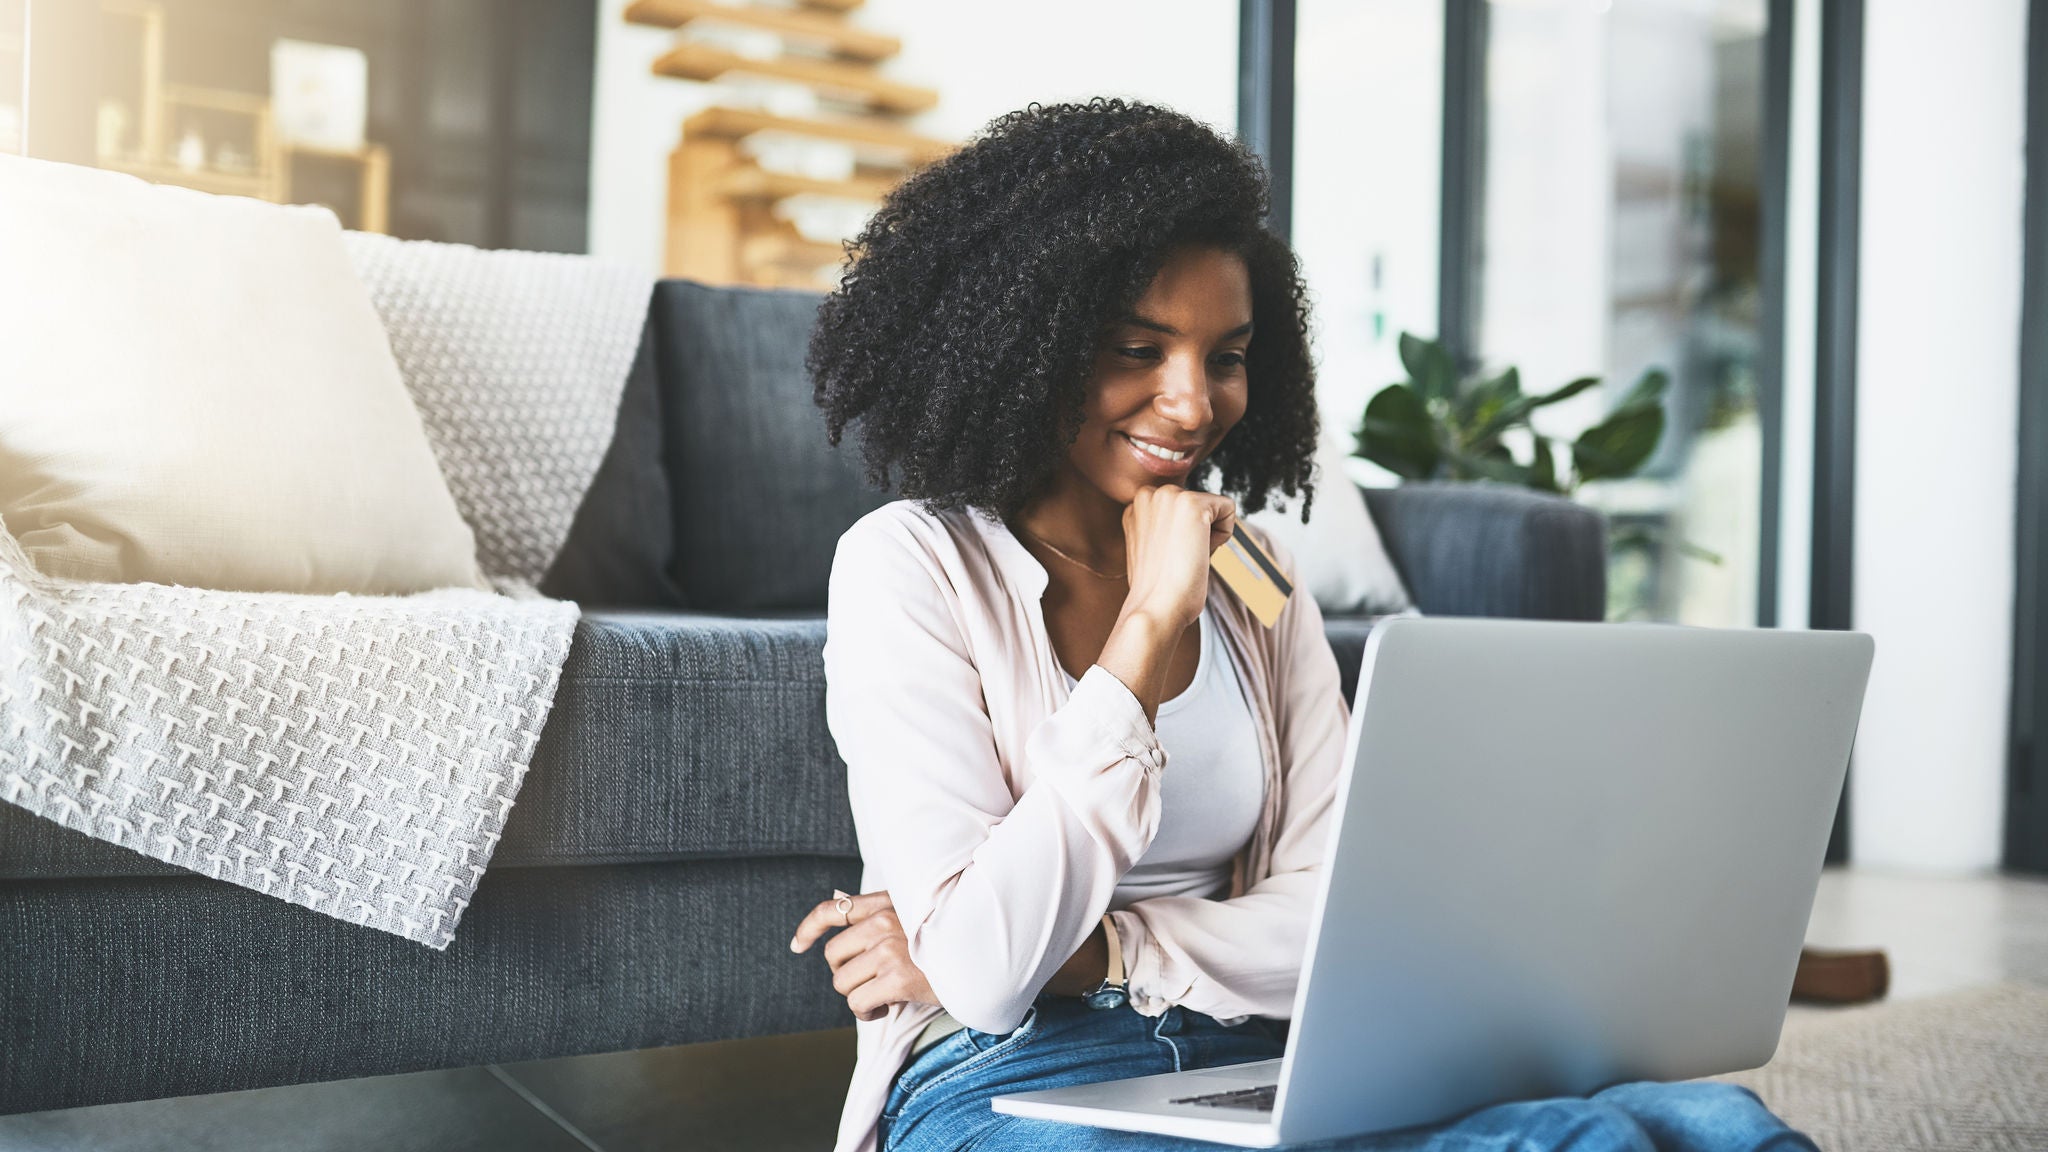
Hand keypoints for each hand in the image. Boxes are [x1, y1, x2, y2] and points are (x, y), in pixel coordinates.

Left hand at [790, 889, 938, 1021]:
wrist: (986, 958)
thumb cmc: (952, 942)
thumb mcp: (919, 918)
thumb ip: (886, 919)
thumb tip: (849, 937)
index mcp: (888, 902)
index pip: (834, 908)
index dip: (809, 928)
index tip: (798, 945)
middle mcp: (884, 921)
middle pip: (834, 955)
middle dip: (846, 975)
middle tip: (869, 983)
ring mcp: (889, 948)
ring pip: (842, 982)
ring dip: (858, 996)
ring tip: (882, 997)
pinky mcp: (897, 978)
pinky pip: (858, 1003)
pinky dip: (866, 1013)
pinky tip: (885, 1009)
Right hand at [1120, 484, 1236, 633]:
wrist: (1156, 608)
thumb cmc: (1156, 592)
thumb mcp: (1150, 550)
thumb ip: (1161, 530)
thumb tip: (1182, 532)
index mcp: (1136, 507)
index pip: (1180, 510)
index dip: (1182, 538)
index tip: (1168, 559)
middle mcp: (1148, 495)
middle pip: (1198, 505)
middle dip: (1196, 533)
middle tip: (1178, 559)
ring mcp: (1168, 496)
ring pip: (1213, 506)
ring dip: (1209, 535)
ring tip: (1185, 556)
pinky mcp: (1191, 502)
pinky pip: (1229, 508)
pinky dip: (1225, 534)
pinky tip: (1200, 552)